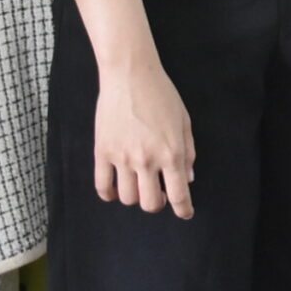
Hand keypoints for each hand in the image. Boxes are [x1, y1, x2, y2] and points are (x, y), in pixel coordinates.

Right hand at [94, 60, 195, 216]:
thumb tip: (188, 178)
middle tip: (159, 193)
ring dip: (135, 196)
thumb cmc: (162, 95)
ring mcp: (122, 158)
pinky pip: (102, 187)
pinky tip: (115, 190)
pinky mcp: (102, 152)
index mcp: (171, 152)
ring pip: (127, 198)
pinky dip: (109, 195)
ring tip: (139, 184)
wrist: (130, 76)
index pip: (178, 193)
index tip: (186, 213)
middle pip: (150, 203)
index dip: (184, 209)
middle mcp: (146, 160)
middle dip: (158, 203)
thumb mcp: (184, 121)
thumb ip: (188, 151)